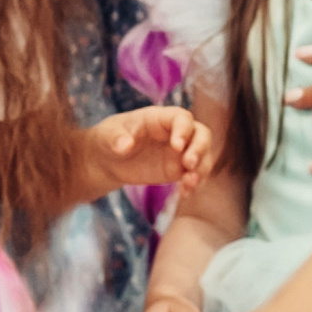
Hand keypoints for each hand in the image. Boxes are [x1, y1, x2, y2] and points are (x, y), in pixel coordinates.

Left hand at [85, 105, 214, 196]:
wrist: (108, 160)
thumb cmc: (109, 139)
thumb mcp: (108, 136)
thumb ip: (117, 139)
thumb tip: (125, 145)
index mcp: (159, 118)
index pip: (181, 118)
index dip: (184, 130)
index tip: (177, 147)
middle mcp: (175, 132)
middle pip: (201, 134)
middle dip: (200, 149)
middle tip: (189, 165)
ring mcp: (180, 152)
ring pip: (203, 155)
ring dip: (202, 169)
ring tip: (189, 184)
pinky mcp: (178, 169)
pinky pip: (195, 174)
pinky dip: (195, 183)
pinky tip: (186, 193)